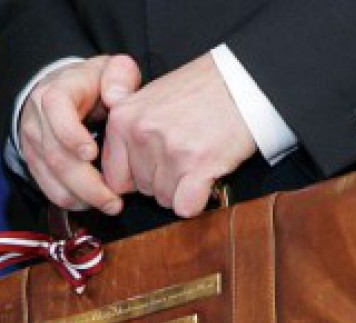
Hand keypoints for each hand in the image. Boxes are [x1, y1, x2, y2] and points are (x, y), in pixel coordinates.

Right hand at [19, 54, 141, 212]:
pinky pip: (47, 187)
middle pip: (55, 155)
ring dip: (80, 196)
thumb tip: (114, 96)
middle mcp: (38, 117)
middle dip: (86, 182)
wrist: (65, 90)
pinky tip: (92, 203)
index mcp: (56, 91)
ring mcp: (33, 142)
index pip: (55, 109)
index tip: (91, 152)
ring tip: (109, 204)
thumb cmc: (94, 84)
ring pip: (50, 176)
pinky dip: (70, 200)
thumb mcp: (110, 69)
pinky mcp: (34, 161)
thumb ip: (119, 74)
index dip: (70, 133)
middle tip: (114, 199)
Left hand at [102, 53, 256, 216]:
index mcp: (122, 118)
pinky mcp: (198, 166)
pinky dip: (197, 200)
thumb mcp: (148, 97)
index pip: (114, 177)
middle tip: (184, 153)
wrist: (242, 81)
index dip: (136, 177)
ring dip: (182, 188)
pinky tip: (205, 177)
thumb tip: (113, 170)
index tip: (155, 165)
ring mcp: (170, 151)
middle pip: (143, 189)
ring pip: (165, 199)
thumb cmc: (199, 90)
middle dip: (163, 179)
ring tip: (197, 158)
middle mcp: (141, 134)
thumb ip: (125, 129)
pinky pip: (186, 207)